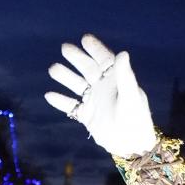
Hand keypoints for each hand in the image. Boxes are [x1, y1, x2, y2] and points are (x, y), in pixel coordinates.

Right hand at [44, 34, 157, 157]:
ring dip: (65, 77)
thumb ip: (125, 76)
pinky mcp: (86, 116)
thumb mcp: (130, 97)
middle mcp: (104, 88)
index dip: (95, 49)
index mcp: (116, 80)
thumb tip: (122, 53)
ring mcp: (94, 101)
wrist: (130, 145)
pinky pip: (71, 106)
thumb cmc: (135, 120)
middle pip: (87, 69)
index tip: (84, 39)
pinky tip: (49, 95)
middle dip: (76, 58)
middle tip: (64, 48)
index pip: (104, 60)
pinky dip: (61, 101)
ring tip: (53, 69)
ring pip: (76, 85)